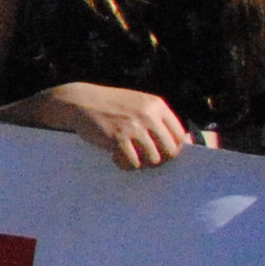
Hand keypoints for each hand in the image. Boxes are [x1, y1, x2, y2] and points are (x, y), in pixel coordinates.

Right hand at [41, 83, 193, 169]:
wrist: (79, 101)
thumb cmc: (110, 106)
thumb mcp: (138, 104)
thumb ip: (158, 119)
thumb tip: (185, 142)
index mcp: (156, 105)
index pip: (179, 136)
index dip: (172, 149)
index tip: (161, 154)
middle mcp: (148, 115)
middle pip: (169, 151)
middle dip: (158, 159)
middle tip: (144, 159)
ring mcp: (133, 126)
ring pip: (152, 159)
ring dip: (141, 163)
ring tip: (127, 156)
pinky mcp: (117, 137)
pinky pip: (132, 162)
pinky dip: (125, 165)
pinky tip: (115, 157)